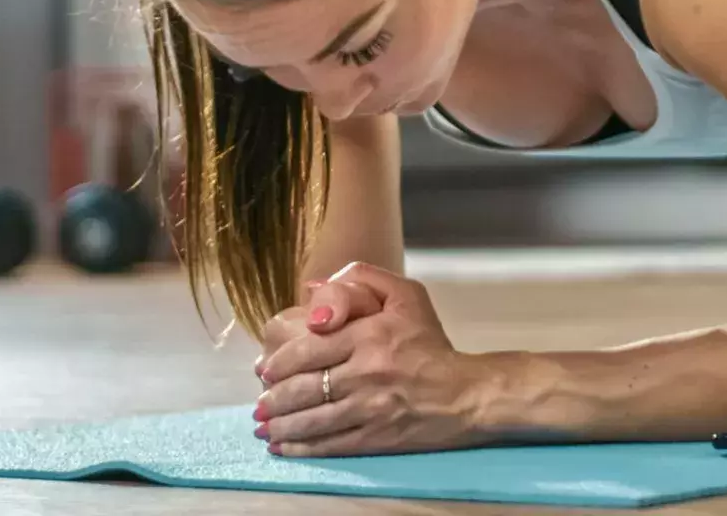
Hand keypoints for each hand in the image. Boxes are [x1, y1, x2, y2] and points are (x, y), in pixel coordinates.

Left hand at [252, 263, 491, 456]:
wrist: (465, 394)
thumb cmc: (432, 344)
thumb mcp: (406, 295)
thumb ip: (361, 279)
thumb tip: (311, 288)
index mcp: (369, 335)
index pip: (309, 349)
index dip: (279, 361)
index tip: (266, 369)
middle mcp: (366, 372)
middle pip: (303, 386)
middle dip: (273, 397)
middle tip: (261, 400)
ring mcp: (369, 408)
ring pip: (311, 418)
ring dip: (280, 424)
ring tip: (263, 424)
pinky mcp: (375, 437)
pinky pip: (329, 443)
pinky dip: (301, 447)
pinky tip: (282, 446)